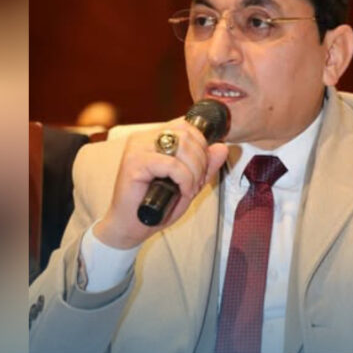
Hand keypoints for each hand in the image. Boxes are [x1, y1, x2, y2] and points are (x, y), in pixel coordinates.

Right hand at [93, 118, 228, 248]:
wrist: (131, 226)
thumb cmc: (157, 205)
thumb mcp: (189, 183)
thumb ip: (205, 165)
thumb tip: (222, 147)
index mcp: (153, 137)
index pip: (186, 126)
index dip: (201, 146)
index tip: (201, 170)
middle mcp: (143, 138)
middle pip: (187, 134)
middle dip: (200, 160)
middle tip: (196, 183)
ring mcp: (137, 148)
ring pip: (182, 146)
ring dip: (194, 171)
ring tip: (189, 189)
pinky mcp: (134, 163)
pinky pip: (172, 164)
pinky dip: (184, 179)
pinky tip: (182, 192)